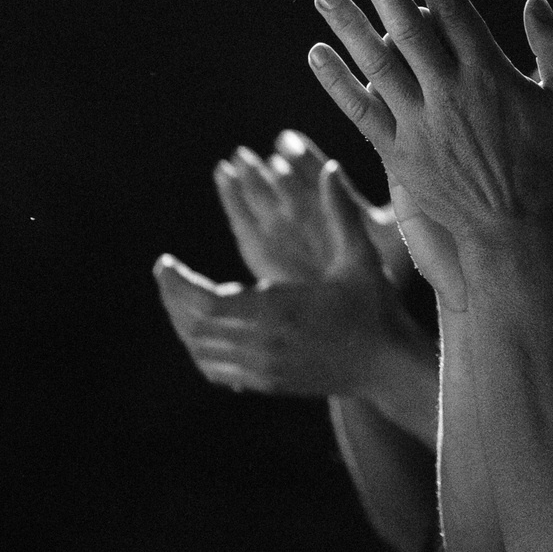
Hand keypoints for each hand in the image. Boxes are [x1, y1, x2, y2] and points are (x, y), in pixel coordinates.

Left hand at [156, 157, 426, 400]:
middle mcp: (265, 343)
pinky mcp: (268, 384)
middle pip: (196, 325)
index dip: (177, 283)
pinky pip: (217, 373)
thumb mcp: (360, 256)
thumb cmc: (376, 308)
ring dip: (181, 324)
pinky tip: (198, 332)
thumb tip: (327, 167)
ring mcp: (264, 369)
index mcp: (280, 309)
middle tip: (165, 273)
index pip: (206, 302)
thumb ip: (340, 212)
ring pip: (201, 351)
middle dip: (172, 298)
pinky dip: (199, 352)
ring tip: (176, 297)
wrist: (388, 366)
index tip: (164, 262)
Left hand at [306, 0, 552, 302]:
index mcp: (491, 75)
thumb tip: (535, 1)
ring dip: (347, 25)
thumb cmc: (549, 165)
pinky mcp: (398, 154)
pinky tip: (318, 54)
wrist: (515, 234)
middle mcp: (449, 93)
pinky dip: (337, 82)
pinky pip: (361, 111)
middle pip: (407, 27)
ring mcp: (419, 124)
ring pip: (376, 64)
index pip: (453, 11)